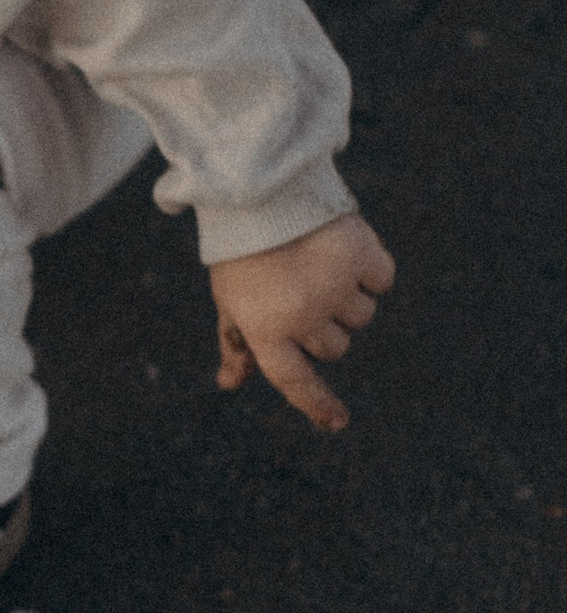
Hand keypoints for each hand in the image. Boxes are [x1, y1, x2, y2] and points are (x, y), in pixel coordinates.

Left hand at [209, 212, 394, 432]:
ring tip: (317, 264)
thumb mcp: (230, 297)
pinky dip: (370, 269)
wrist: (259, 191)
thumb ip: (235, 343)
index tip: (336, 421)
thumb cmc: (242, 252)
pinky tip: (343, 249)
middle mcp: (304, 316)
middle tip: (300, 290)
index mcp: (266, 330)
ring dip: (347, 296)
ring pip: (361, 317)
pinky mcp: (363, 257)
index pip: (295, 382)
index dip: (317, 404)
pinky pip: (381, 280)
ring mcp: (336, 288)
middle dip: (323, 326)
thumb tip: (230, 383)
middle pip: (335, 347)